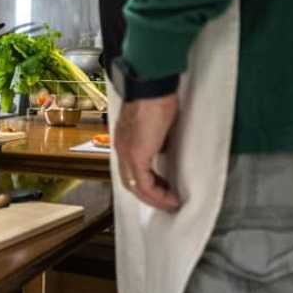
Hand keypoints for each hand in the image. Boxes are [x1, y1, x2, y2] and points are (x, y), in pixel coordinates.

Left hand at [113, 94, 180, 211]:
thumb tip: (162, 148)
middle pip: (130, 182)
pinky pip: (144, 185)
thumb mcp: (156, 123)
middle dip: (149, 195)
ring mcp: (126, 153)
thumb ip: (155, 137)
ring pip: (135, 187)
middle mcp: (121, 149)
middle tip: (167, 201)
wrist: (151, 88)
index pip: (130, 169)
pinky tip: (170, 199)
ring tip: (171, 204)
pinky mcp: (136, 156)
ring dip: (154, 199)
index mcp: (124, 140)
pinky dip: (158, 195)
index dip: (144, 182)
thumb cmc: (156, 98)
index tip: (163, 187)